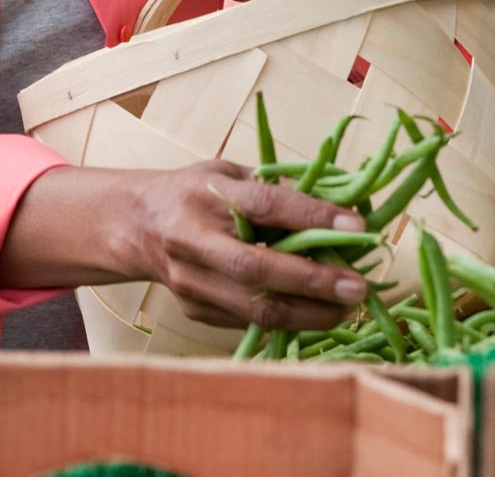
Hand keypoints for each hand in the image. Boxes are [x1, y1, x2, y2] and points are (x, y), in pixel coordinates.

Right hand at [117, 161, 369, 329]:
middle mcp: (193, 238)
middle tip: (358, 286)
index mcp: (206, 194)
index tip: (358, 227)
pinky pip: (248, 322)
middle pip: (256, 268)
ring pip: (254, 308)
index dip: (313, 217)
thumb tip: (341, 205)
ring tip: (347, 308)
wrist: (136, 225)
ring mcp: (191, 280)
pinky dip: (289, 320)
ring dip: (309, 313)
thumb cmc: (195, 192)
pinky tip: (316, 313)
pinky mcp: (194, 309)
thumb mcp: (230, 173)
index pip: (265, 206)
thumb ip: (277, 188)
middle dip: (314, 281)